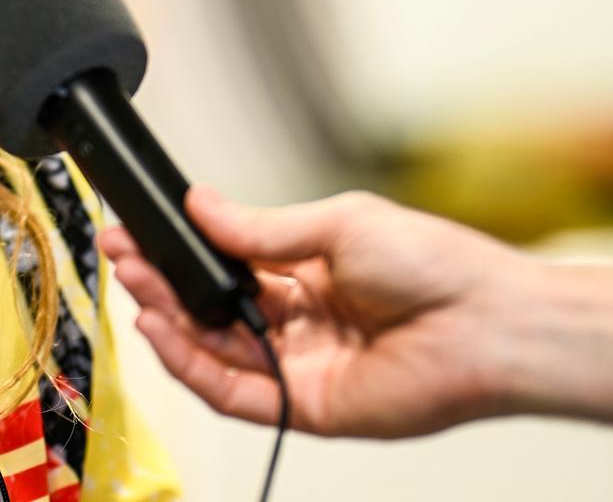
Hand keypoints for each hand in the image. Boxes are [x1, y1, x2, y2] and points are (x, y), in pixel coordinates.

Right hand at [101, 187, 527, 439]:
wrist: (489, 323)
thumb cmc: (437, 266)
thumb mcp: (336, 224)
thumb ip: (259, 228)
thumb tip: (201, 206)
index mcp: (309, 272)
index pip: (226, 264)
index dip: (180, 250)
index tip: (138, 229)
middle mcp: (301, 321)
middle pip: (211, 308)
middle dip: (163, 281)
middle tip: (123, 255)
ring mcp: (302, 366)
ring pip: (216, 351)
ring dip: (170, 321)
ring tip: (137, 288)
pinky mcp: (309, 406)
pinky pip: (237, 393)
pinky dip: (194, 366)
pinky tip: (166, 331)